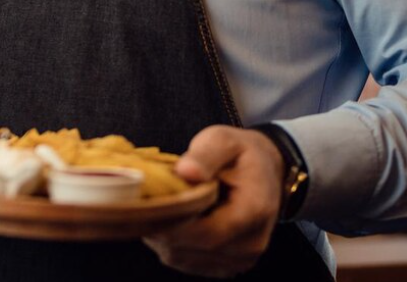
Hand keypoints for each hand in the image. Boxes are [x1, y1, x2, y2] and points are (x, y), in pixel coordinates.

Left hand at [142, 125, 283, 277]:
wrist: (265, 171)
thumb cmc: (240, 154)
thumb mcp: (223, 140)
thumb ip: (205, 155)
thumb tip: (185, 172)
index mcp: (254, 210)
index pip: (208, 232)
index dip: (173, 222)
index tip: (147, 205)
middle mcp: (251, 242)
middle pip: (193, 248)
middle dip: (162, 228)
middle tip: (141, 204)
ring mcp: (240, 258)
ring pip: (184, 258)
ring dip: (163, 238)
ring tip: (156, 209)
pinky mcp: (227, 265)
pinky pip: (188, 262)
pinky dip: (171, 245)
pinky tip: (169, 221)